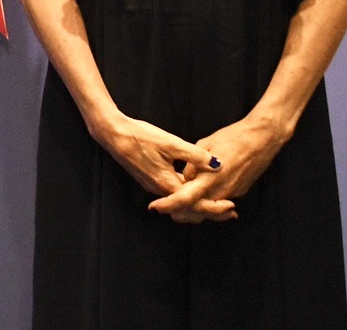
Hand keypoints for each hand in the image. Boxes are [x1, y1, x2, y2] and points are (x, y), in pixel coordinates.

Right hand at [92, 113, 236, 221]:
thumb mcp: (171, 143)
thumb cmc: (140, 137)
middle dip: (211, 211)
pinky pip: (174, 195)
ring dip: (200, 205)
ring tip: (218, 202)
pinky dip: (189, 195)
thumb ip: (195, 155)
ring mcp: (154, 186)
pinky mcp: (151, 179)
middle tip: (230, 211)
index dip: (215, 207)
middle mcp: (161, 190)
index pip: (195, 204)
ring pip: (182, 203)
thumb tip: (217, 164)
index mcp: (167, 184)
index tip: (232, 207)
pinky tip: (196, 187)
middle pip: (189, 209)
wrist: (114, 135)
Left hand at [149, 114, 289, 220]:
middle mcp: (220, 191)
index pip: (184, 199)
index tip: (154, 207)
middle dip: (178, 212)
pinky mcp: (239, 192)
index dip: (168, 205)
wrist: (262, 139)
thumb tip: (184, 176)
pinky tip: (200, 197)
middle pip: (194, 211)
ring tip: (178, 203)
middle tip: (164, 207)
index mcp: (209, 178)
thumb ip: (192, 164)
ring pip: (207, 210)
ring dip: (193, 209)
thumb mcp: (206, 144)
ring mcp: (231, 193)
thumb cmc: (233, 137)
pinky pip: (219, 202)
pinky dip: (208, 203)